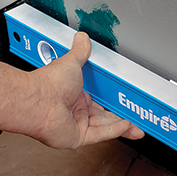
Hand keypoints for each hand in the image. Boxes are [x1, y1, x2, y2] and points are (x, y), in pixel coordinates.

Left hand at [28, 32, 144, 148]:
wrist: (38, 100)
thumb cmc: (49, 83)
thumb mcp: (72, 62)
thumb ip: (81, 52)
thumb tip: (82, 38)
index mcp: (75, 94)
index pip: (101, 100)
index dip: (115, 102)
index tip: (127, 102)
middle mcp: (76, 111)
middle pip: (105, 116)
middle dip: (122, 118)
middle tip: (137, 117)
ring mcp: (77, 124)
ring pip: (106, 127)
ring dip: (123, 126)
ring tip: (138, 126)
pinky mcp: (78, 137)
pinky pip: (100, 135)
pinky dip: (115, 131)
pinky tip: (127, 126)